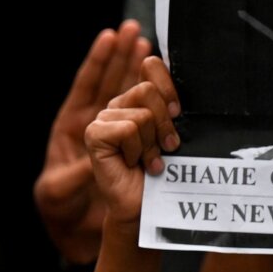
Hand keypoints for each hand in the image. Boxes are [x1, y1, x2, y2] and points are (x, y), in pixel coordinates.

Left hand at [35, 21, 152, 262]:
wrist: (81, 230)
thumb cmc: (63, 209)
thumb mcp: (59, 192)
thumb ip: (75, 173)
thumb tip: (103, 151)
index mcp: (72, 127)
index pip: (87, 86)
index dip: (98, 60)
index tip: (110, 35)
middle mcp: (99, 123)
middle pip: (114, 81)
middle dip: (123, 60)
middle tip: (137, 36)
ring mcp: (123, 131)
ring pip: (137, 95)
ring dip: (146, 79)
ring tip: (152, 53)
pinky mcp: (142, 144)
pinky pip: (154, 117)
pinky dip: (163, 106)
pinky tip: (172, 89)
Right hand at [84, 57, 181, 226]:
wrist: (149, 205)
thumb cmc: (167, 170)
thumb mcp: (175, 129)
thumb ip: (169, 100)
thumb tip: (165, 68)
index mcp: (138, 98)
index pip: (151, 66)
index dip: (169, 87)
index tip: (178, 113)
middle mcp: (119, 104)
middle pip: (148, 90)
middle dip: (165, 123)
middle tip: (167, 146)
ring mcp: (103, 118)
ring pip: (141, 113)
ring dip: (152, 143)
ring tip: (149, 160)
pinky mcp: (94, 134)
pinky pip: (127, 129)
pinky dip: (137, 150)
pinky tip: (133, 164)